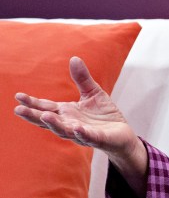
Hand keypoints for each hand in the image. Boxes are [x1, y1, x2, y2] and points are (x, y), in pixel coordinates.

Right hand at [14, 57, 147, 193]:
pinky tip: (76, 128)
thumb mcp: (93, 92)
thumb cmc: (104, 114)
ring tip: (44, 116)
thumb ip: (82, 78)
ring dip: (54, 124)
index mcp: (67, 113)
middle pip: (48, 121)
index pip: (46, 107)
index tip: (18, 97)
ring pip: (64, 131)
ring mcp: (82, 133)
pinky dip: (81, 133)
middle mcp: (70, 124)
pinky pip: (88, 137)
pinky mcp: (98, 139)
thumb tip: (74, 58)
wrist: (122, 133)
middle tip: (19, 110)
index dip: (32, 103)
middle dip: (34, 116)